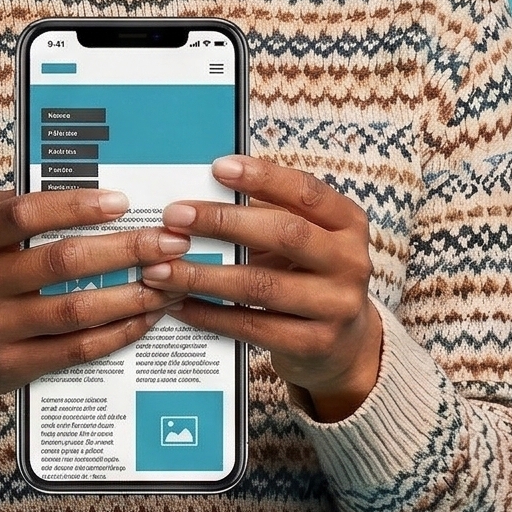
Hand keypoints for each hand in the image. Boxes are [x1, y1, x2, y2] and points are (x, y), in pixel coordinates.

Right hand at [0, 188, 192, 424]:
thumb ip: (16, 209)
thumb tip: (86, 185)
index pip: (23, 215)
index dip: (75, 206)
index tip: (123, 202)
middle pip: (61, 262)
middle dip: (125, 250)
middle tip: (171, 242)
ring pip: (76, 309)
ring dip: (132, 295)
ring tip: (171, 281)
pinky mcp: (13, 367)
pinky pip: (77, 348)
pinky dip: (118, 331)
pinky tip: (146, 317)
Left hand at [143, 155, 383, 422]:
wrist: (344, 342)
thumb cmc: (311, 274)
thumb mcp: (307, 238)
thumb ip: (270, 214)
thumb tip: (205, 192)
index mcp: (349, 223)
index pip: (307, 192)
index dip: (264, 177)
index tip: (218, 168)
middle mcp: (351, 262)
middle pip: (285, 235)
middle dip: (224, 222)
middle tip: (175, 216)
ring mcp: (336, 306)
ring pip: (261, 286)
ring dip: (204, 276)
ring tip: (160, 269)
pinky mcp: (314, 343)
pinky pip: (252, 327)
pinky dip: (210, 315)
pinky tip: (180, 305)